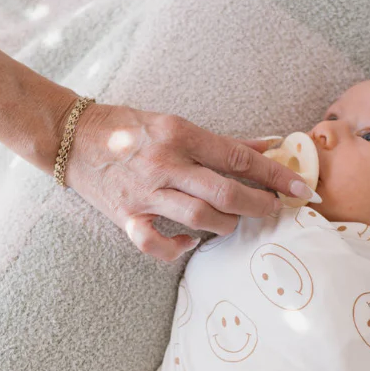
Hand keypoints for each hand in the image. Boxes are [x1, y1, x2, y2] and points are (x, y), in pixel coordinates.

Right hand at [61, 101, 310, 261]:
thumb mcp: (176, 122)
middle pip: (225, 192)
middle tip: (275, 211)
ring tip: (232, 223)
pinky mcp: (126, 215)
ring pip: (199, 218)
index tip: (300, 188)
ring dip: (225, 226)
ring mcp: (145, 192)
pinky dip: (177, 248)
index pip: (239, 157)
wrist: (69, 136)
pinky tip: (188, 243)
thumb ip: (223, 140)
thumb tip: (270, 143)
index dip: (275, 175)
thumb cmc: (128, 127)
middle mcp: (165, 163)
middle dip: (259, 206)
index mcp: (181, 134)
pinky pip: (155, 243)